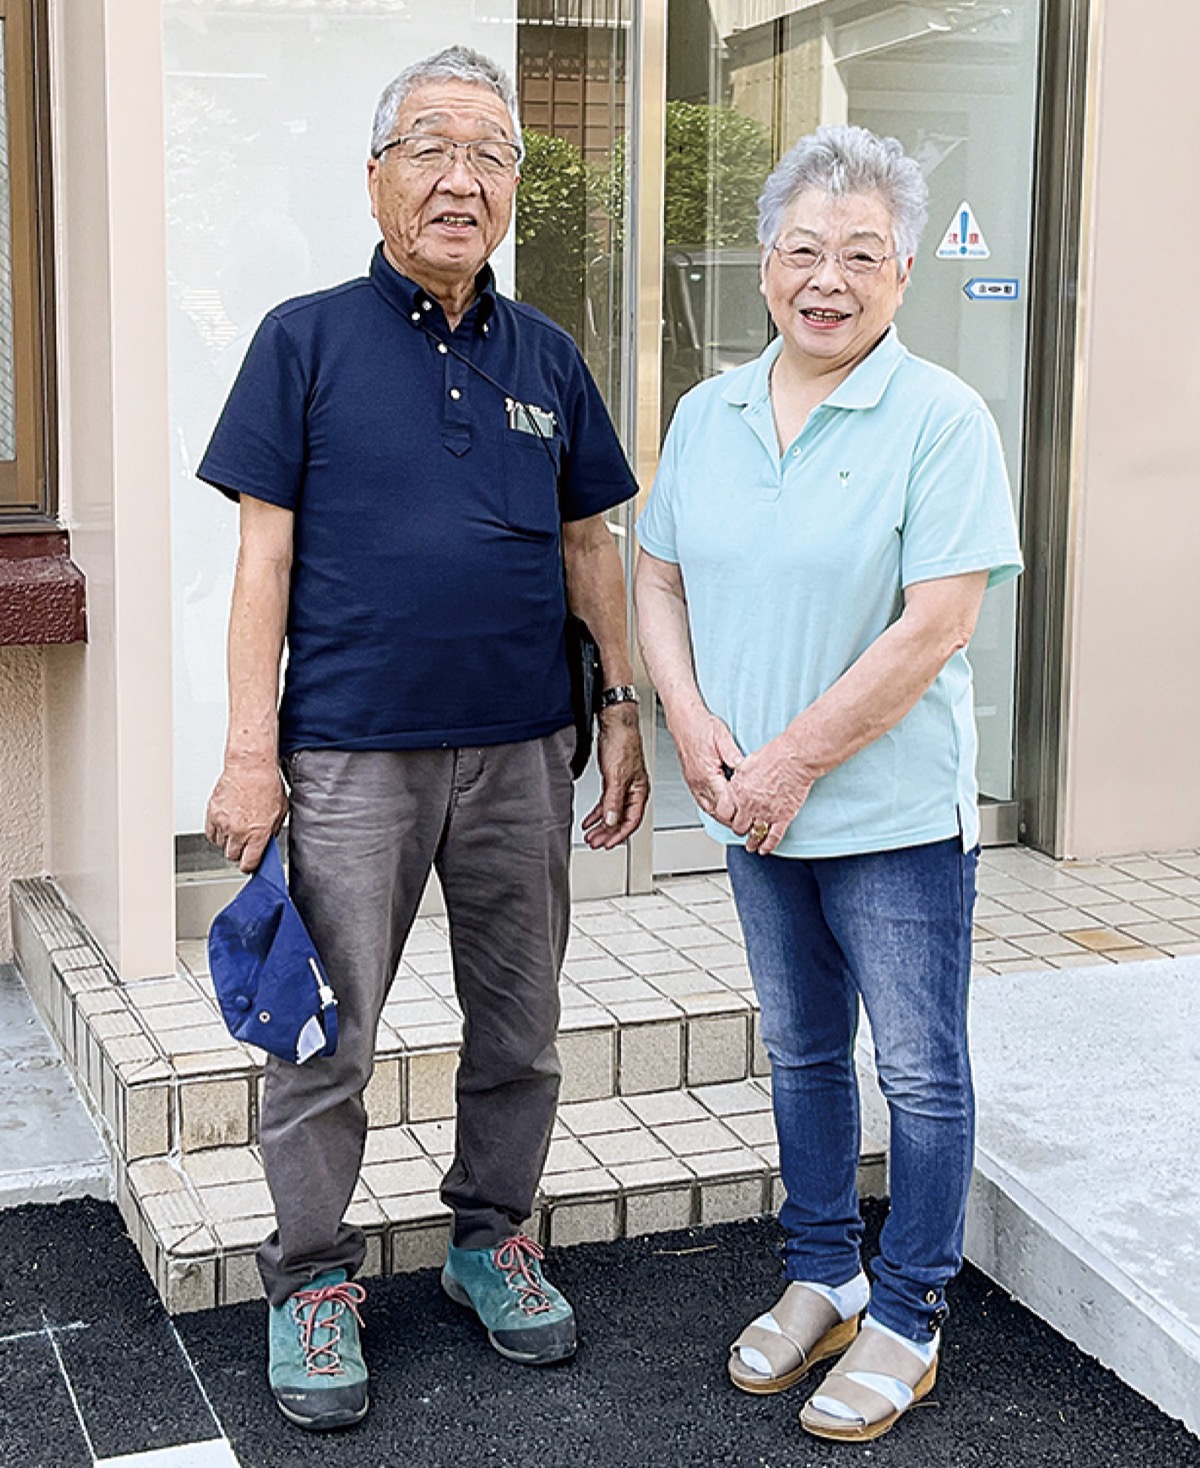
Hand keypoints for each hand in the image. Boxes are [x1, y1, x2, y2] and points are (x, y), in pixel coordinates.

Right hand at [205, 756, 288, 871]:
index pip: (249, 863)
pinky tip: (225, 826)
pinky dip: (217, 833)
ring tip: (236, 830)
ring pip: (221, 845)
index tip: (251, 863)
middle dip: (240, 852)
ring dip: (228, 841)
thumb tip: (267, 842)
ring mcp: (223, 823)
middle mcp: (239, 831)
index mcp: (258, 833)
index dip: (250, 865)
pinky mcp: (212, 814)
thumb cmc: (267, 785)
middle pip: (233, 856)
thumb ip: (273, 830)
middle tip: (245, 844)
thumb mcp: (281, 811)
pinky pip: (210, 834)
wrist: (250, 767)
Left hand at [581, 705, 649, 848]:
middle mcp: (633, 791)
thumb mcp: (617, 776)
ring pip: (612, 812)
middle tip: (594, 842)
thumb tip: (611, 821)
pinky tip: (589, 820)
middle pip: (621, 820)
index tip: (606, 844)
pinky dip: (597, 813)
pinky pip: (606, 802)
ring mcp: (623, 786)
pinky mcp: (613, 780)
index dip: (618, 835)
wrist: (616, 724)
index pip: (631, 821)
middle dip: (607, 833)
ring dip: (601, 825)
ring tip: (590, 835)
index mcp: (640, 792)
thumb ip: (614, 801)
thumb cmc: (623, 743)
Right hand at [671, 709, 742, 827]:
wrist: (683, 719)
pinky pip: (704, 803)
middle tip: (750, 820)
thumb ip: (733, 755)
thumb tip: (745, 769)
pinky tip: (725, 806)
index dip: (740, 811)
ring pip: (710, 811)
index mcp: (706, 774)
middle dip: (734, 818)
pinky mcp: (692, 782)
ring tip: (740, 817)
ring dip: (725, 815)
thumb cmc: (701, 725)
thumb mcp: (722, 736)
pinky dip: (716, 808)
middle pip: (718, 812)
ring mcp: (694, 784)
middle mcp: (698, 782)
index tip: (752, 812)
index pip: (725, 803)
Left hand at [728, 736, 814, 854]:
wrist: (794, 759)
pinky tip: (764, 850)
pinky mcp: (783, 817)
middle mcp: (749, 806)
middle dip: (739, 828)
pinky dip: (768, 846)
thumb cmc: (772, 756)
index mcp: (738, 791)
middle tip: (741, 829)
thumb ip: (738, 777)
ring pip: (754, 835)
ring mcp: (766, 813)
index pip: (724, 812)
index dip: (726, 816)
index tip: (728, 817)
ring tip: (750, 845)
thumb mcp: (745, 763)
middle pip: (738, 826)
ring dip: (751, 842)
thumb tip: (734, 780)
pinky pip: (772, 837)